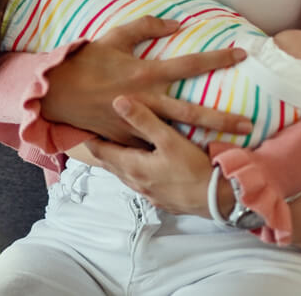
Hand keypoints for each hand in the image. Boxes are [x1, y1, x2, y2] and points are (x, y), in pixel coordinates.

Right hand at [40, 15, 252, 145]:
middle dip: (222, 119)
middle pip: (192, 112)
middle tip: (249, 124)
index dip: (218, 58)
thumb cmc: (87, 60)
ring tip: (226, 149)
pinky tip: (188, 159)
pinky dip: (169, 150)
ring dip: (203, 140)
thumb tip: (176, 23)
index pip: (190, 64)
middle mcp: (147, 99)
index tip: (242, 55)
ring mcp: (138, 122)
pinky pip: (151, 144)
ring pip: (177, 134)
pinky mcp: (126, 137)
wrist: (58, 91)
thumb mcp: (115, 35)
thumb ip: (146, 26)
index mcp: (147, 72)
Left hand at [82, 95, 221, 216]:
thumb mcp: (168, 140)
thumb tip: (117, 100)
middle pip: (109, 162)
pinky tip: (144, 162)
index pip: (99, 151)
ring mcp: (148, 193)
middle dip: (101, 147)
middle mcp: (134, 182)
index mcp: (131, 167)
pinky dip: (135, 169)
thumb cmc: (194, 169)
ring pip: (125, 172)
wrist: (219, 200)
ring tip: (116, 142)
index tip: (81, 122)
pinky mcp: (161, 198)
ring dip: (118, 158)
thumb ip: (143, 120)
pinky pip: (140, 181)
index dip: (89, 136)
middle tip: (94, 129)